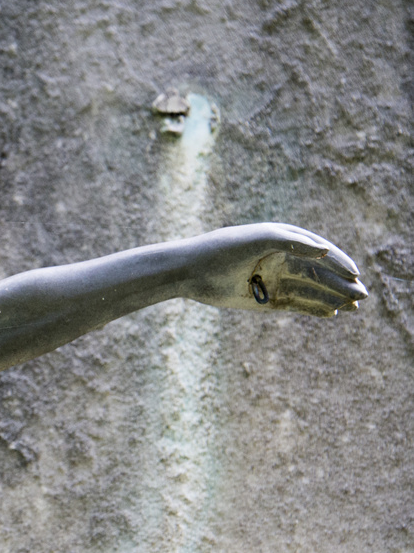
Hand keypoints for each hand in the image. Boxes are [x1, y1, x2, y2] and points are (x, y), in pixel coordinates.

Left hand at [184, 222, 366, 315]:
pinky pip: (295, 305)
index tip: (355, 274)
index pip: (319, 252)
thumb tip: (325, 250)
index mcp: (283, 241)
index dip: (339, 262)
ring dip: (332, 298)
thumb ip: (293, 242)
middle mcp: (281, 261)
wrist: (189, 271)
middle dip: (341, 284)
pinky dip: (312, 309)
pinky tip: (330, 313)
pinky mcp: (265, 300)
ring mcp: (274, 281)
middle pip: (319, 273)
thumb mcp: (259, 239)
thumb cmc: (223, 249)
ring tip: (353, 308)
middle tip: (362, 296)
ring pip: (310, 291)